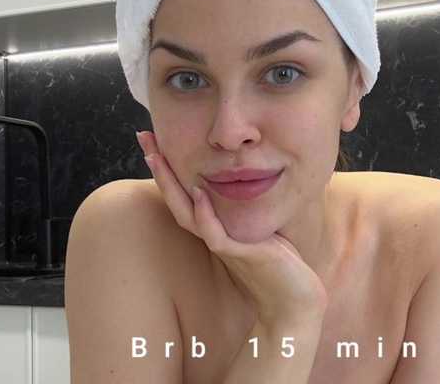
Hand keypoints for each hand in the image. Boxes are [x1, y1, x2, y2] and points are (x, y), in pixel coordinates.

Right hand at [135, 130, 328, 325]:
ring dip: (170, 184)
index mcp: (216, 228)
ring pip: (187, 213)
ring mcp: (225, 247)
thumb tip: (249, 183)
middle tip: (143, 138)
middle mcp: (213, 236)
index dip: (170, 169)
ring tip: (155, 156)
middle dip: (159, 168)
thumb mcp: (262, 228)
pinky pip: (214, 233)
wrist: (297, 302)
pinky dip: (204, 212)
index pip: (185, 194)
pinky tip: (197, 190)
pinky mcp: (241, 255)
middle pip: (176, 199)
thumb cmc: (282, 266)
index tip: (157, 141)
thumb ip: (247, 211)